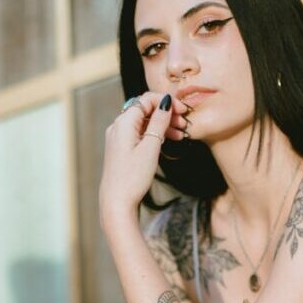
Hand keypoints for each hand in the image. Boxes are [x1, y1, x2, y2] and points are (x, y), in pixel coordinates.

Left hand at [99, 91, 190, 227]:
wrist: (117, 202)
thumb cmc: (133, 177)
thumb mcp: (151, 148)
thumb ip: (158, 122)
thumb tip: (165, 102)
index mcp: (123, 123)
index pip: (146, 100)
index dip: (166, 102)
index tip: (184, 110)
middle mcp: (118, 127)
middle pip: (145, 110)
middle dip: (166, 114)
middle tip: (184, 124)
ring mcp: (118, 138)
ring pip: (144, 122)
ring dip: (162, 125)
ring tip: (180, 135)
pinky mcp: (121, 149)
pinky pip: (140, 134)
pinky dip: (154, 135)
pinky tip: (168, 141)